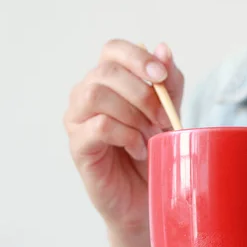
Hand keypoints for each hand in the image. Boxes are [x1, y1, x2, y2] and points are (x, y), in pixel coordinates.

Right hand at [64, 40, 183, 236]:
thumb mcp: (169, 113)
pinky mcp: (78, 146)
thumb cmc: (154, 153)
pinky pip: (99, 126)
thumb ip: (168, 83)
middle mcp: (86, 94)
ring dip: (132, 115)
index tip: (161, 77)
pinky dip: (126, 136)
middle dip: (143, 94)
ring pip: (97, 95)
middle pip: (106, 72)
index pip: (113, 50)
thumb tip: (163, 49)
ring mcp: (77, 120)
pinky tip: (138, 150)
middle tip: (164, 120)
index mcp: (108, 81)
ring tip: (149, 136)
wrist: (147, 197)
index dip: (137, 58)